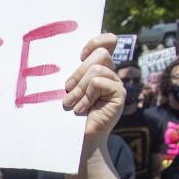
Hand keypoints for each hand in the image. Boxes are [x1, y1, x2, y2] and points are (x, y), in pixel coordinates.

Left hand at [63, 34, 124, 149]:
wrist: (77, 137)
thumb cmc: (68, 110)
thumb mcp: (69, 86)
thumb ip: (72, 70)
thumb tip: (60, 52)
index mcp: (99, 66)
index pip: (108, 41)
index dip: (96, 41)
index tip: (80, 54)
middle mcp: (110, 72)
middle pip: (100, 53)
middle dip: (79, 71)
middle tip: (67, 88)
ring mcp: (116, 83)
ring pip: (97, 69)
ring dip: (79, 88)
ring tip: (72, 103)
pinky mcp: (119, 95)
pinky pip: (98, 83)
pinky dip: (86, 96)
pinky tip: (82, 109)